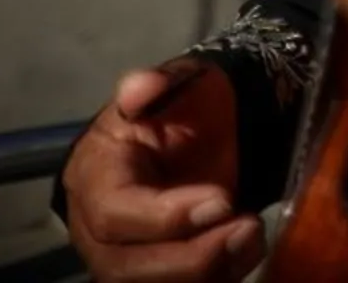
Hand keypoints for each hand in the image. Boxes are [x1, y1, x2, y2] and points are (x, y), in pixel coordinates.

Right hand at [62, 60, 262, 281]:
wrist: (205, 128)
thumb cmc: (184, 108)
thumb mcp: (178, 85)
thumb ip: (157, 84)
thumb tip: (140, 86)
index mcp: (94, 176)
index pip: (112, 213)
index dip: (164, 217)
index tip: (222, 199)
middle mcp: (98, 227)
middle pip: (123, 266)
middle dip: (188, 256)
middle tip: (246, 227)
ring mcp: (125, 254)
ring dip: (206, 271)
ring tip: (253, 236)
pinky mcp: (158, 270)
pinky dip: (219, 276)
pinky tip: (249, 249)